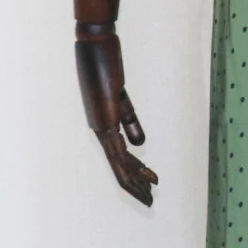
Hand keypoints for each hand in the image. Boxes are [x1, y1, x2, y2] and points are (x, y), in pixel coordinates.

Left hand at [75, 30, 158, 206]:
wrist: (95, 46)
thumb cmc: (105, 67)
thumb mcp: (122, 100)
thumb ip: (130, 122)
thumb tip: (139, 145)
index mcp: (103, 125)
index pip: (121, 158)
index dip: (136, 173)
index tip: (152, 184)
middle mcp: (100, 130)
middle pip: (119, 167)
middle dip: (136, 186)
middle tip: (151, 201)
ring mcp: (101, 126)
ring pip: (119, 164)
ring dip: (134, 183)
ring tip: (149, 197)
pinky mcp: (105, 119)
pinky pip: (117, 150)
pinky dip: (128, 167)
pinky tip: (139, 178)